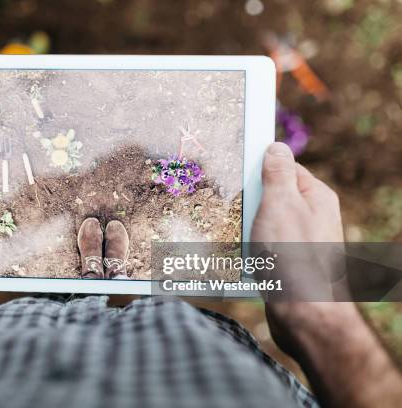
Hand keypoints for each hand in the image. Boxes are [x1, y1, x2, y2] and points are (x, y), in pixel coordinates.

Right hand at [251, 143, 401, 407]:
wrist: (303, 313)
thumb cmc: (293, 256)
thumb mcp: (280, 204)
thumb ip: (277, 173)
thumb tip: (276, 146)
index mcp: (315, 196)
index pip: (284, 167)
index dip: (259, 167)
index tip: (236, 169)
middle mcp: (311, 216)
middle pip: (271, 195)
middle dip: (249, 200)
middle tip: (232, 205)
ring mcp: (300, 240)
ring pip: (264, 221)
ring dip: (246, 226)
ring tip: (236, 234)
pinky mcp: (288, 261)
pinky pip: (263, 245)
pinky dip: (250, 247)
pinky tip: (241, 254)